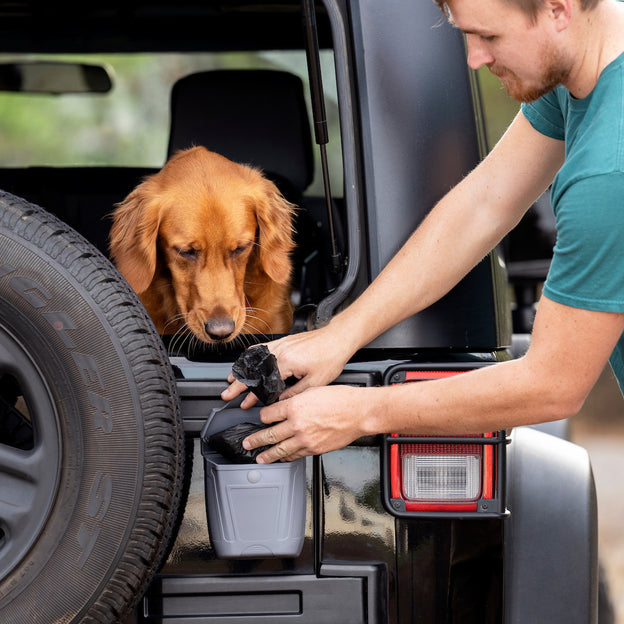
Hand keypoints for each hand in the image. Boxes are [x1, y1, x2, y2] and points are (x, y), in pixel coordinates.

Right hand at [221, 324, 353, 407]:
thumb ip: (294, 393)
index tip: (245, 404)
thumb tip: (279, 402)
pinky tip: (247, 360)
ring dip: (242, 369)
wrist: (338, 338)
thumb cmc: (330, 357)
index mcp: (286, 363)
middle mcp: (280, 351)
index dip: (252, 396)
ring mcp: (281, 344)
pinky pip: (262, 348)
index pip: (262, 383)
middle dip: (238, 383)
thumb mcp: (315, 382)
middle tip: (227, 393)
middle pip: (253, 370)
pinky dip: (251, 356)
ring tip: (232, 379)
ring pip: (254, 358)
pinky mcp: (284, 340)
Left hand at [241, 384, 375, 462]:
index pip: (268, 414)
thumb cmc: (341, 399)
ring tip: (259, 458)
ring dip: (267, 454)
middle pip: (269, 434)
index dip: (262, 416)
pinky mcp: (314, 449)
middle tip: (247, 443)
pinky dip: (287, 457)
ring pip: (280, 449)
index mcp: (294, 406)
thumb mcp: (312, 391)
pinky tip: (282, 458)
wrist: (359, 413)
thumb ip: (295, 400)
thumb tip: (284, 406)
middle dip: (255, 440)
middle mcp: (297, 424)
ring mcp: (305, 439)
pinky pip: (296, 455)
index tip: (260, 418)